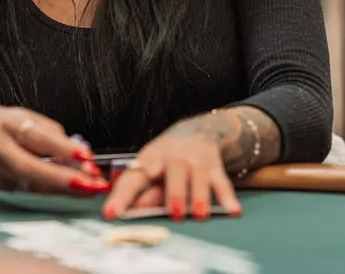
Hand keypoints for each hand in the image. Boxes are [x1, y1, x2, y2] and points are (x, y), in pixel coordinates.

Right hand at [0, 107, 108, 195]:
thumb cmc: (11, 124)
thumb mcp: (31, 118)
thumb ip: (54, 136)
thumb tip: (80, 155)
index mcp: (10, 124)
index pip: (37, 137)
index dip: (62, 148)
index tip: (86, 156)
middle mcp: (0, 148)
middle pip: (30, 168)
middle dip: (63, 178)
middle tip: (91, 183)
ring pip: (33, 184)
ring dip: (65, 188)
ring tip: (92, 188)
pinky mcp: (4, 185)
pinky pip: (34, 190)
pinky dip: (57, 190)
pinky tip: (76, 189)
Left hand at [101, 116, 243, 221]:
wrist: (197, 129)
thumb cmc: (168, 158)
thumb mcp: (153, 171)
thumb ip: (145, 193)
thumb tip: (131, 212)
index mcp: (150, 159)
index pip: (133, 178)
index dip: (121, 196)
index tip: (110, 214)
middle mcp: (173, 156)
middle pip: (174, 171)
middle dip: (175, 192)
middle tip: (175, 213)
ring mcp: (196, 159)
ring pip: (198, 176)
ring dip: (199, 195)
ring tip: (200, 215)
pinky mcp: (214, 164)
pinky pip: (222, 181)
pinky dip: (227, 197)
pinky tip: (233, 211)